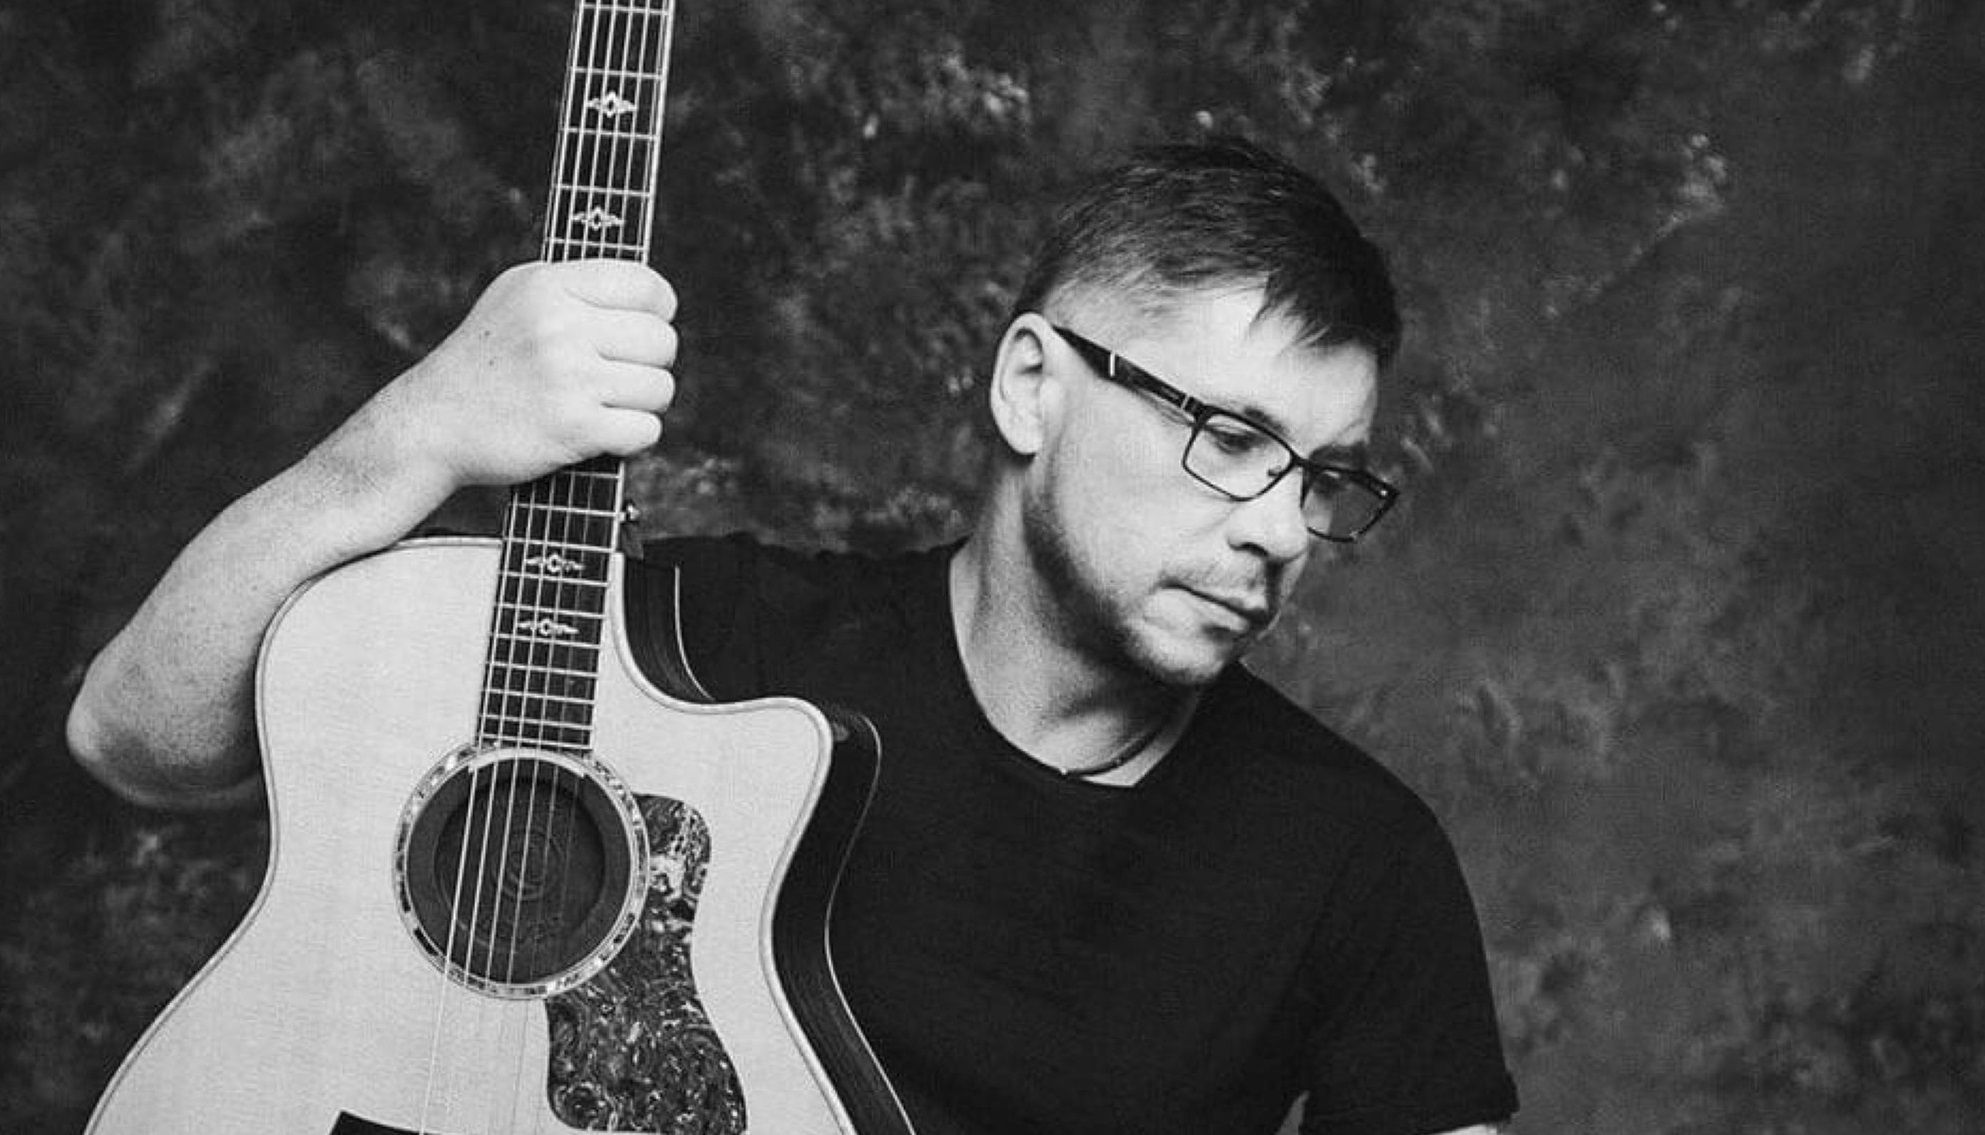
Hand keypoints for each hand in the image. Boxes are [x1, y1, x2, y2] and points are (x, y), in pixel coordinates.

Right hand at [362, 259, 678, 492]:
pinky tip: (603, 433)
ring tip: (608, 405)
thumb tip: (653, 295)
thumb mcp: (516, 296)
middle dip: (651, 364)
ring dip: (643, 405)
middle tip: (621, 376)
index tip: (645, 327)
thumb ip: (577, 287)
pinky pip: (646, 430)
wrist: (433, 423)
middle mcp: (560, 325)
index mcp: (549, 286)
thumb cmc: (485, 361)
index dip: (659, 310)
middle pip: (662, 340)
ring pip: (660, 388)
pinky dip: (633, 439)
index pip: (646, 285)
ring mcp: (569, 376)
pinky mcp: (574, 427)